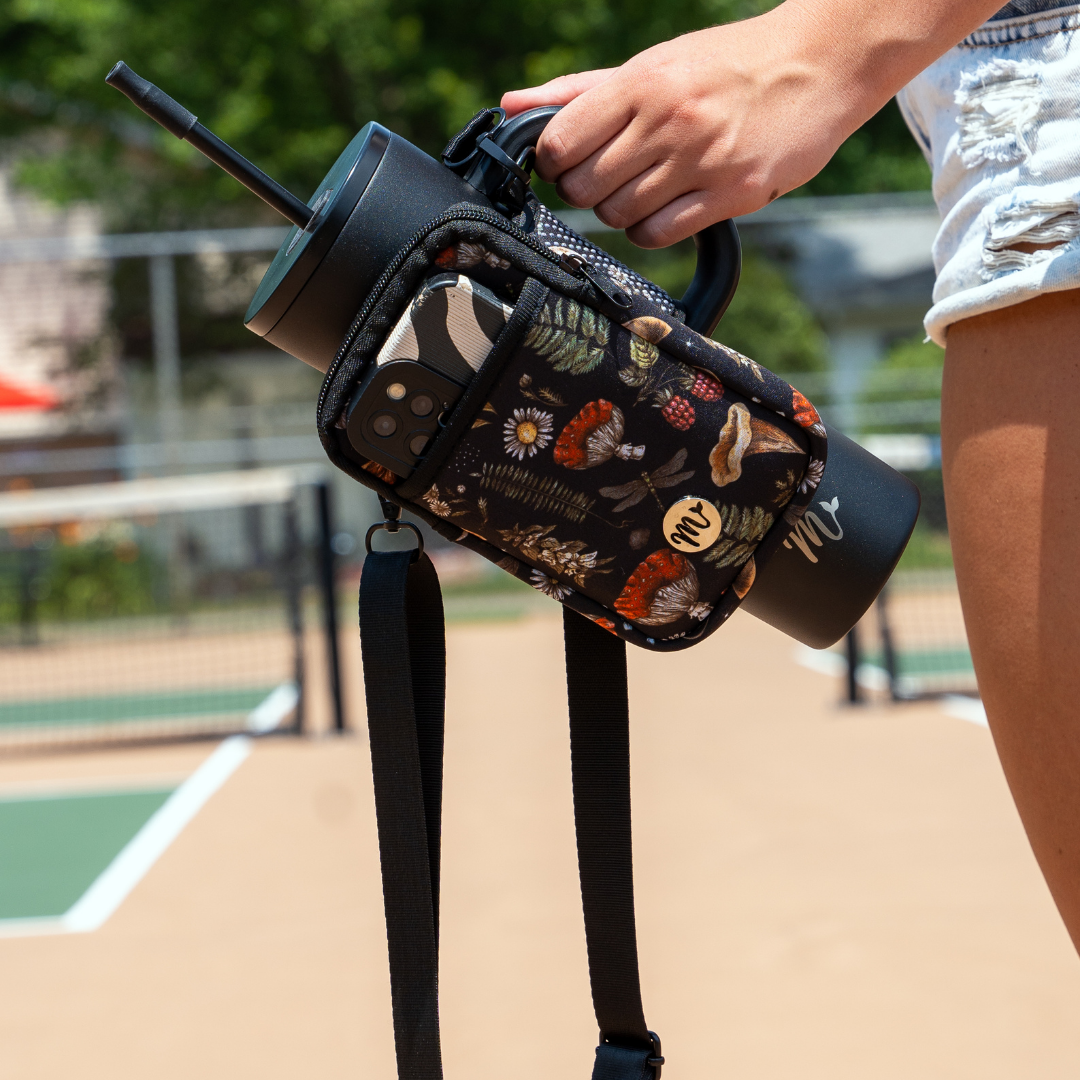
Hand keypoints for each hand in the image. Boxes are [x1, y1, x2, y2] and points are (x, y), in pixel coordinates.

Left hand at [501, 0, 1002, 246]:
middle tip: (605, 176)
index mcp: (643, 82)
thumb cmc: (728, 64)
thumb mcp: (654, 64)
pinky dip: (648, 229)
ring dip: (618, 210)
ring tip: (642, 187)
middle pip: (584, 185)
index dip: (554, 160)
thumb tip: (511, 105)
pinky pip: (658, 233)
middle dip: (583, 188)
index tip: (568, 158)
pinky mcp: (732, 194)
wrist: (821, 64)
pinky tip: (663, 208)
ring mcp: (701, 161)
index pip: (560, 141)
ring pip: (618, 214)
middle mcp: (668, 121)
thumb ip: (581, 91)